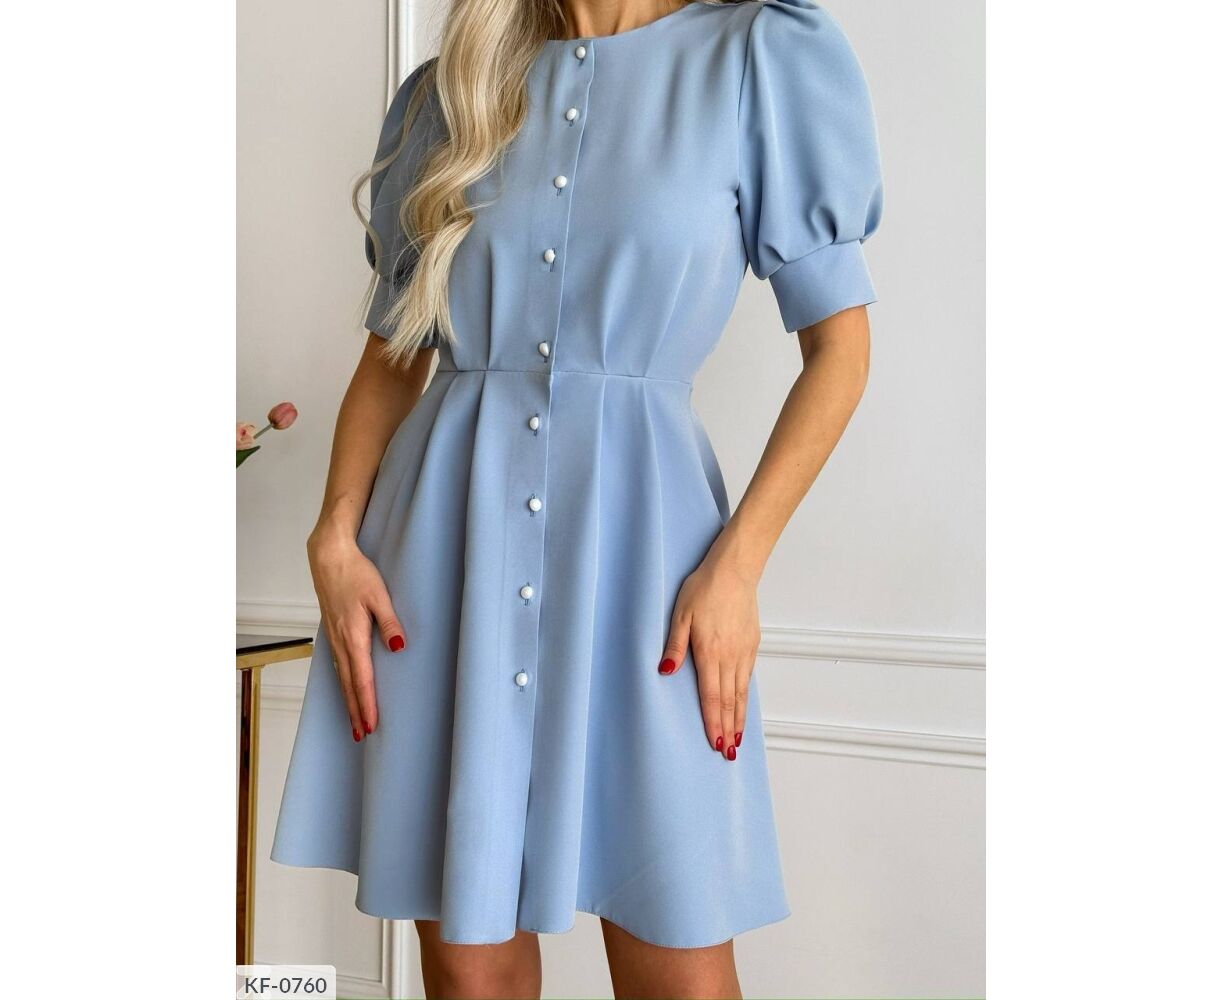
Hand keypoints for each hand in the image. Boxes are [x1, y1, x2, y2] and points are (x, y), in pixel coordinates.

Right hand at [307, 526, 405, 741]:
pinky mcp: (332, 632)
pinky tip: (346, 690)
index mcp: (353, 636)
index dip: (367, 703)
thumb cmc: (356, 573)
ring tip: (354, 723)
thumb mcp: (379, 594)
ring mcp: (333, 638)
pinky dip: (343, 684)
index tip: (371, 724)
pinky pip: (338, 665)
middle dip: (356, 711)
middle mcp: (340, 641)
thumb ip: (390, 621)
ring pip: (341, 677)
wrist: (328, 556)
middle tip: (361, 736)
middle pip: (348, 685)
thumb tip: (398, 647)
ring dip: (348, 701)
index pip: (362, 678)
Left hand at [658, 547, 761, 759]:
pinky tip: (743, 707)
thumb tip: (664, 673)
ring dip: (739, 718)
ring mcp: (744, 651)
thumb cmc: (704, 588)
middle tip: (727, 753)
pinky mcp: (752, 644)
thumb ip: (673, 646)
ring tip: (737, 739)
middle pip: (729, 700)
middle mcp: (730, 656)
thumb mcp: (680, 614)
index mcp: (710, 652)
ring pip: (741, 692)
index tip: (714, 742)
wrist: (735, 570)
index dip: (713, 722)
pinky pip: (748, 678)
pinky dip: (746, 697)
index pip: (711, 696)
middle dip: (727, 728)